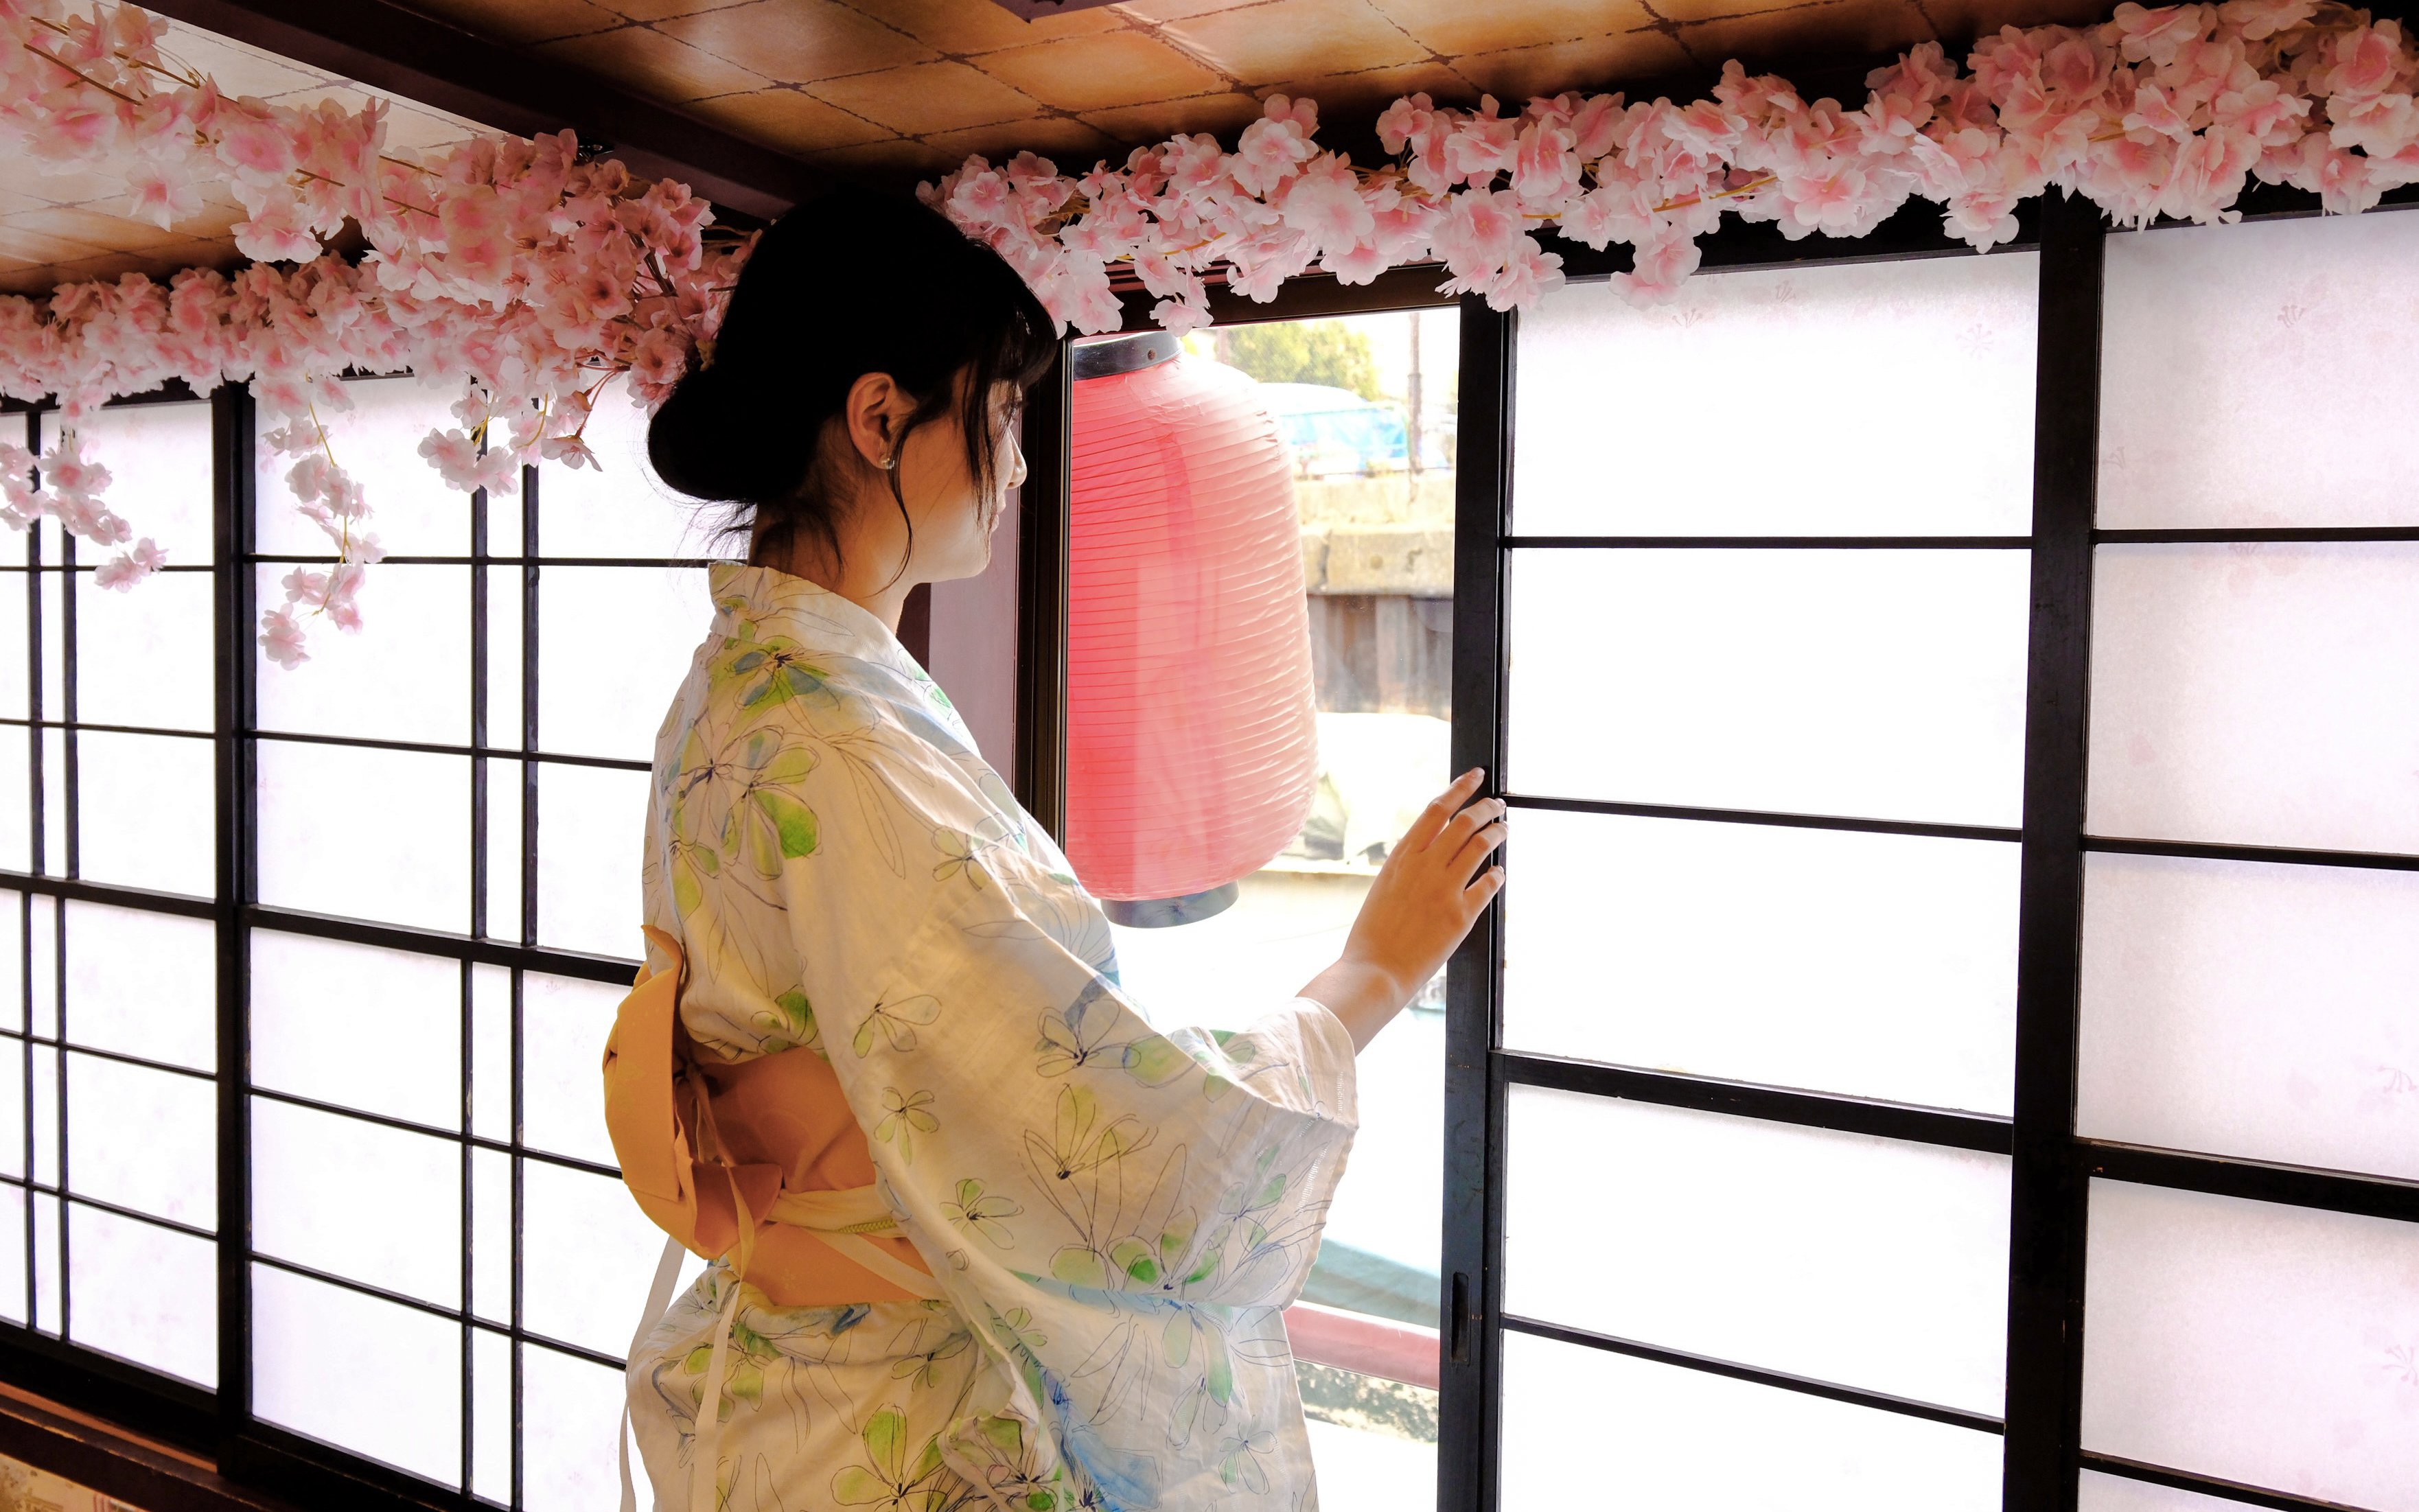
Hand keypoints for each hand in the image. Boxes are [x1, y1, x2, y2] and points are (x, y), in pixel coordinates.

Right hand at [1297, 768, 1505, 1050]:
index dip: (1460, 788)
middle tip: (1499, 805)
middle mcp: (1424, 866)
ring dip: (1497, 832)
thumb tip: (1431, 849)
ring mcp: (1444, 889)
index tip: (1476, 776)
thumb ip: (1408, 866)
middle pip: (1464, 822)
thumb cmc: (1374, 934)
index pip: (1436, 809)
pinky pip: (1488, 883)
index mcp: (1402, 857)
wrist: (1374, 971)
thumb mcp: (1384, 887)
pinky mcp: (1460, 915)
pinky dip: (1497, 873)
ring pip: (1481, 846)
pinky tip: (1500, 871)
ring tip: (1505, 828)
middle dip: (1487, 808)